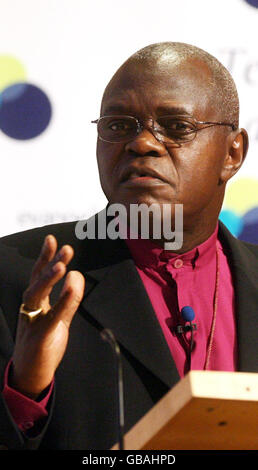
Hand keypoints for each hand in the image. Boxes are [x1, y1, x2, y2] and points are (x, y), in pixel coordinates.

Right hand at [10, 235, 84, 398]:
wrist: (30, 376)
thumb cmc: (43, 345)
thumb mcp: (59, 319)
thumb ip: (68, 299)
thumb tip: (75, 274)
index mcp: (35, 304)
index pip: (39, 276)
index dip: (45, 257)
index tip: (52, 239)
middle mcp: (30, 310)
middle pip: (36, 282)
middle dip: (49, 263)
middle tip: (65, 248)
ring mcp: (32, 323)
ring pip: (36, 296)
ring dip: (48, 279)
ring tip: (62, 265)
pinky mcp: (40, 337)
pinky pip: (51, 317)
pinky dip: (62, 303)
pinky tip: (71, 289)